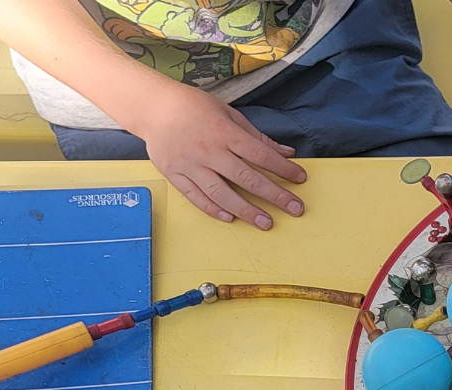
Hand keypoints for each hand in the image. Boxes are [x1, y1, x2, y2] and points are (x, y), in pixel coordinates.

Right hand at [132, 82, 305, 228]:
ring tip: (267, 223)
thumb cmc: (193, 107)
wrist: (151, 105)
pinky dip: (213, 209)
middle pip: (246, 177)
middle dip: (274, 195)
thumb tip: (286, 153)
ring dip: (246, 210)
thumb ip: (257, 136)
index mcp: (223, 132)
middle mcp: (208, 150)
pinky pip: (195, 196)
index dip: (282, 168)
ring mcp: (190, 164)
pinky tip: (231, 218)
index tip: (300, 178)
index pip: (260, 154)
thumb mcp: (227, 114)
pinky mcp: (174, 173)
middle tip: (296, 209)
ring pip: (222, 193)